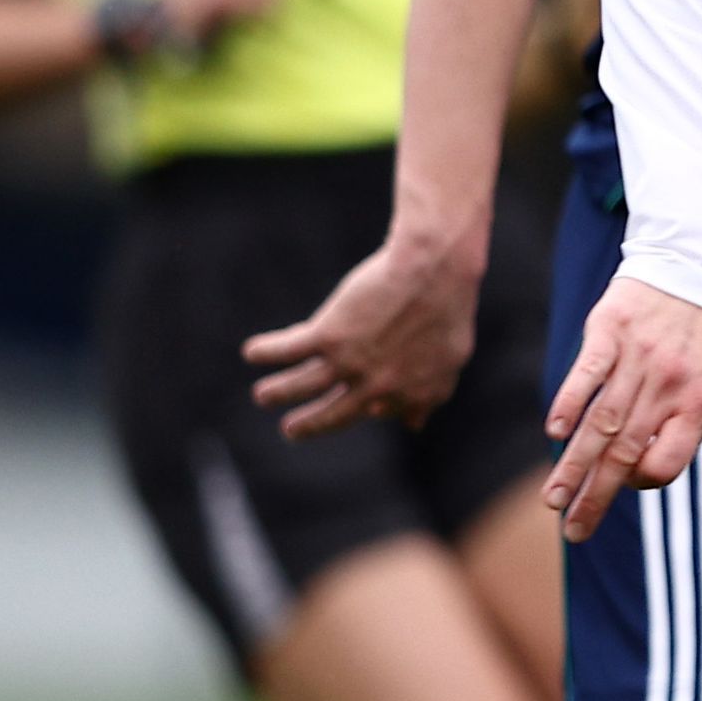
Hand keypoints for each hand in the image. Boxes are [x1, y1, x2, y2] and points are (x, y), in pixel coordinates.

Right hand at [246, 225, 481, 437]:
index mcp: (406, 394)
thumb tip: (413, 425)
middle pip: (333, 415)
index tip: (362, 409)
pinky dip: (267, 351)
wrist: (433, 270)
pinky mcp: (327, 335)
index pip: (379, 412)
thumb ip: (430, 394)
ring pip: (301, 387)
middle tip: (290, 430)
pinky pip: (288, 350)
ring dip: (278, 393)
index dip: (369, 410)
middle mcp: (374, 387)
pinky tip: (252, 351)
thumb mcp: (450, 360)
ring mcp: (349, 362)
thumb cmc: (447, 308)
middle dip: (309, 425)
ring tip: (262, 396)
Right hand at [542, 278, 701, 541]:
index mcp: (699, 404)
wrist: (695, 269)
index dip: (644, 482)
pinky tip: (555, 432)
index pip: (667, 462)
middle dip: (596, 497)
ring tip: (554, 500)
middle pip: (625, 452)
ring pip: (600, 423)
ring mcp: (637, 359)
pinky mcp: (610, 333)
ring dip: (574, 465)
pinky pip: (587, 374)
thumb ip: (688, 427)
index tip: (627, 484)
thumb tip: (645, 470)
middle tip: (573, 530)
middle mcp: (668, 386)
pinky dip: (569, 403)